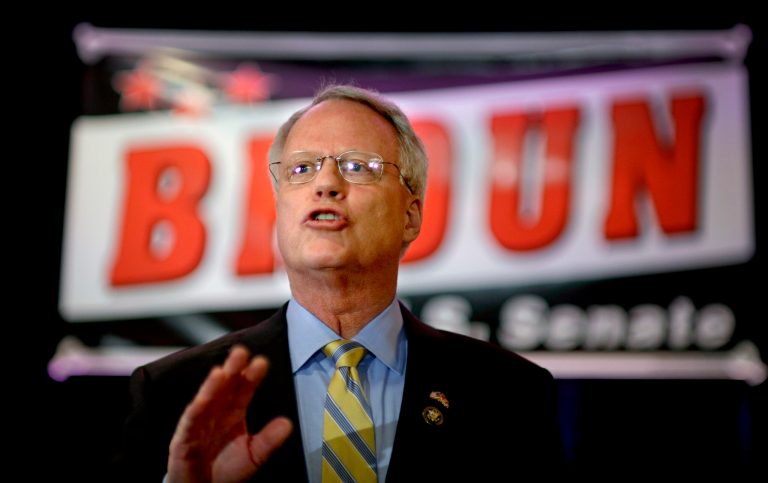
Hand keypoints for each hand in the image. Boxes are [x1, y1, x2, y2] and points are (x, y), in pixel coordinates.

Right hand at [167, 345, 292, 482]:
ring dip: (213, 385)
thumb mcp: (253, 455)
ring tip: (222, 371)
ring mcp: (199, 424)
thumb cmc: (224, 471)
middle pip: (225, 387)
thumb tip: (287, 423)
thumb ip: (269, 440)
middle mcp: (216, 413)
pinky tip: (203, 398)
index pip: (243, 389)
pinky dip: (196, 409)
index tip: (261, 362)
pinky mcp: (183, 440)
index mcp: (233, 413)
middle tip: (241, 352)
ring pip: (206, 399)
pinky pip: (190, 422)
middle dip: (232, 369)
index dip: (252, 376)